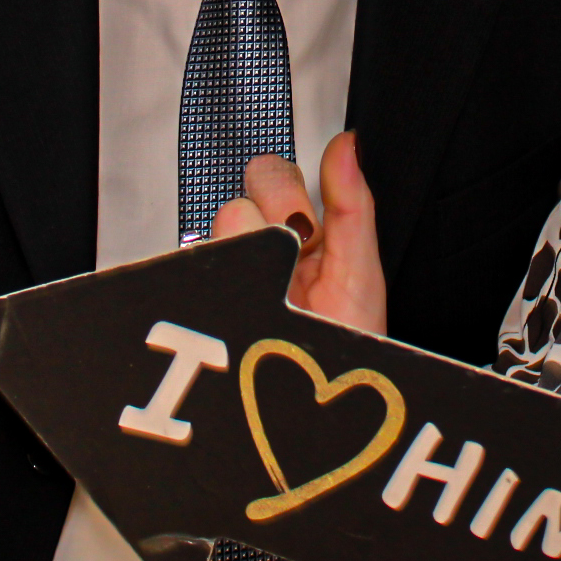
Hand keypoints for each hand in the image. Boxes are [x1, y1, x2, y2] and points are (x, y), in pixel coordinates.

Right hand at [209, 131, 385, 335]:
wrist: (322, 415)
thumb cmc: (349, 347)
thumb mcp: (361, 273)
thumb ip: (352, 204)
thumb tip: (346, 145)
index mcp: (300, 235)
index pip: (272, 176)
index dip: (289, 194)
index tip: (307, 227)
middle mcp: (261, 252)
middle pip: (242, 196)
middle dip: (271, 224)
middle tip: (296, 259)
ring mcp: (233, 276)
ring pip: (222, 225)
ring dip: (256, 254)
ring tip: (282, 291)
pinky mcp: (207, 300)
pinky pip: (199, 262)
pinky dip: (228, 275)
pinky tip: (255, 299)